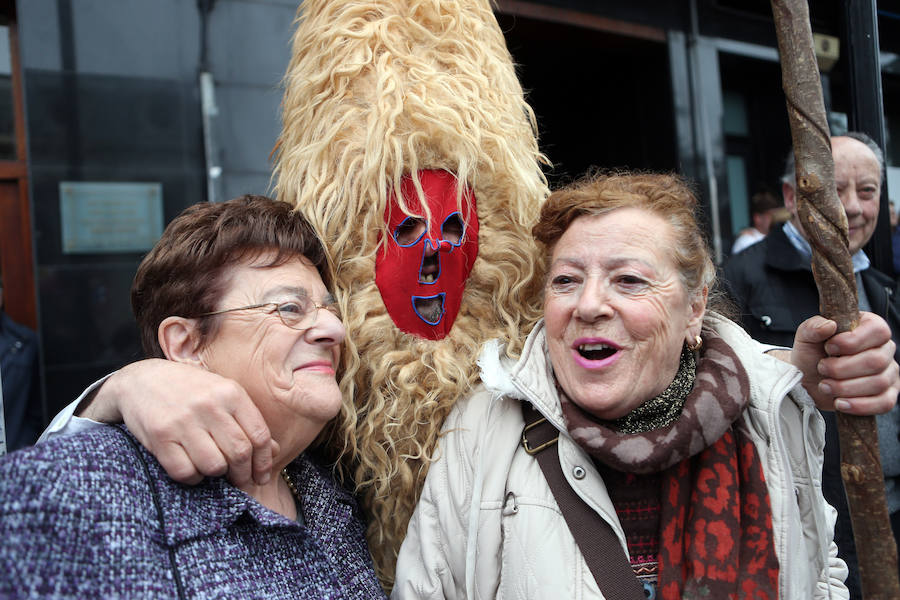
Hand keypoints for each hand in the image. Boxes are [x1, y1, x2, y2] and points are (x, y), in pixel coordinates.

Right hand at [85, 359, 276, 485]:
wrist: (142, 380)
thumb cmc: (191, 391)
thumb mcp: (223, 395)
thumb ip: (248, 421)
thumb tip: (274, 451)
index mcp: (231, 393)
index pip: (260, 436)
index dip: (264, 462)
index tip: (261, 476)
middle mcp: (209, 405)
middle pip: (240, 453)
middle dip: (243, 474)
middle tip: (240, 480)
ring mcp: (183, 420)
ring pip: (214, 466)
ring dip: (216, 474)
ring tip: (211, 467)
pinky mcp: (160, 435)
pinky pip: (185, 471)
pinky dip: (192, 478)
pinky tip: (191, 468)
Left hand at [790, 312, 898, 413]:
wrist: (806, 381)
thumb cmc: (811, 354)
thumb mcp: (806, 337)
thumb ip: (813, 326)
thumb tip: (829, 325)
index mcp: (870, 327)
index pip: (878, 330)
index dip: (853, 341)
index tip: (829, 347)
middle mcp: (885, 349)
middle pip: (876, 360)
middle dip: (842, 368)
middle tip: (822, 369)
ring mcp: (889, 373)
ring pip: (878, 383)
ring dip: (845, 387)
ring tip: (824, 386)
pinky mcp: (887, 395)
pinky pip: (884, 403)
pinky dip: (859, 405)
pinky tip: (839, 403)